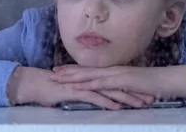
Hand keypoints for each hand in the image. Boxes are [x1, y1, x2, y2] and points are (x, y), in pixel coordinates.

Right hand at [7, 67, 151, 109]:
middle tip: (151, 98)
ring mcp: (84, 84)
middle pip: (117, 85)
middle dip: (135, 92)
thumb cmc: (50, 88)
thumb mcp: (72, 90)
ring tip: (140, 104)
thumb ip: (85, 91)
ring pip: (110, 91)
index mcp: (91, 78)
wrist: (34, 83)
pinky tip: (117, 107)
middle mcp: (90, 79)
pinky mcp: (76, 91)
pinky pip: (94, 97)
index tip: (145, 93)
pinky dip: (107, 102)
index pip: (115, 82)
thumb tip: (94, 96)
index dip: (131, 87)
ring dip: (126, 98)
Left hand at [51, 64, 185, 101]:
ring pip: (91, 75)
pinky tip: (79, 87)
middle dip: (68, 71)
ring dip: (74, 77)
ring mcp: (117, 74)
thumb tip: (110, 92)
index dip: (74, 69)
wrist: (167, 80)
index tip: (60, 70)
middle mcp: (113, 70)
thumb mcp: (132, 87)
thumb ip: (120, 88)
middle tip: (52, 72)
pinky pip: (103, 84)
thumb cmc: (151, 85)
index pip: (90, 70)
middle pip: (86, 70)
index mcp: (114, 71)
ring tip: (60, 79)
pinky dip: (89, 85)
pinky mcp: (123, 81)